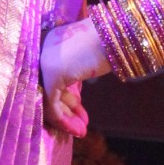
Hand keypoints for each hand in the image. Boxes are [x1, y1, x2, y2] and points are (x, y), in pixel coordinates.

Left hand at [39, 17, 104, 136]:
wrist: (120, 33)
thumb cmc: (112, 42)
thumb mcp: (88, 60)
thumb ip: (75, 75)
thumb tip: (71, 98)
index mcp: (51, 43)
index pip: (52, 79)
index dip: (65, 99)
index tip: (79, 112)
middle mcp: (43, 50)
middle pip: (49, 89)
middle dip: (66, 111)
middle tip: (80, 126)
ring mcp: (45, 61)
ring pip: (48, 99)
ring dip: (66, 119)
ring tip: (80, 131)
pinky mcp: (52, 73)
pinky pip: (52, 104)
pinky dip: (63, 119)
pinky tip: (77, 129)